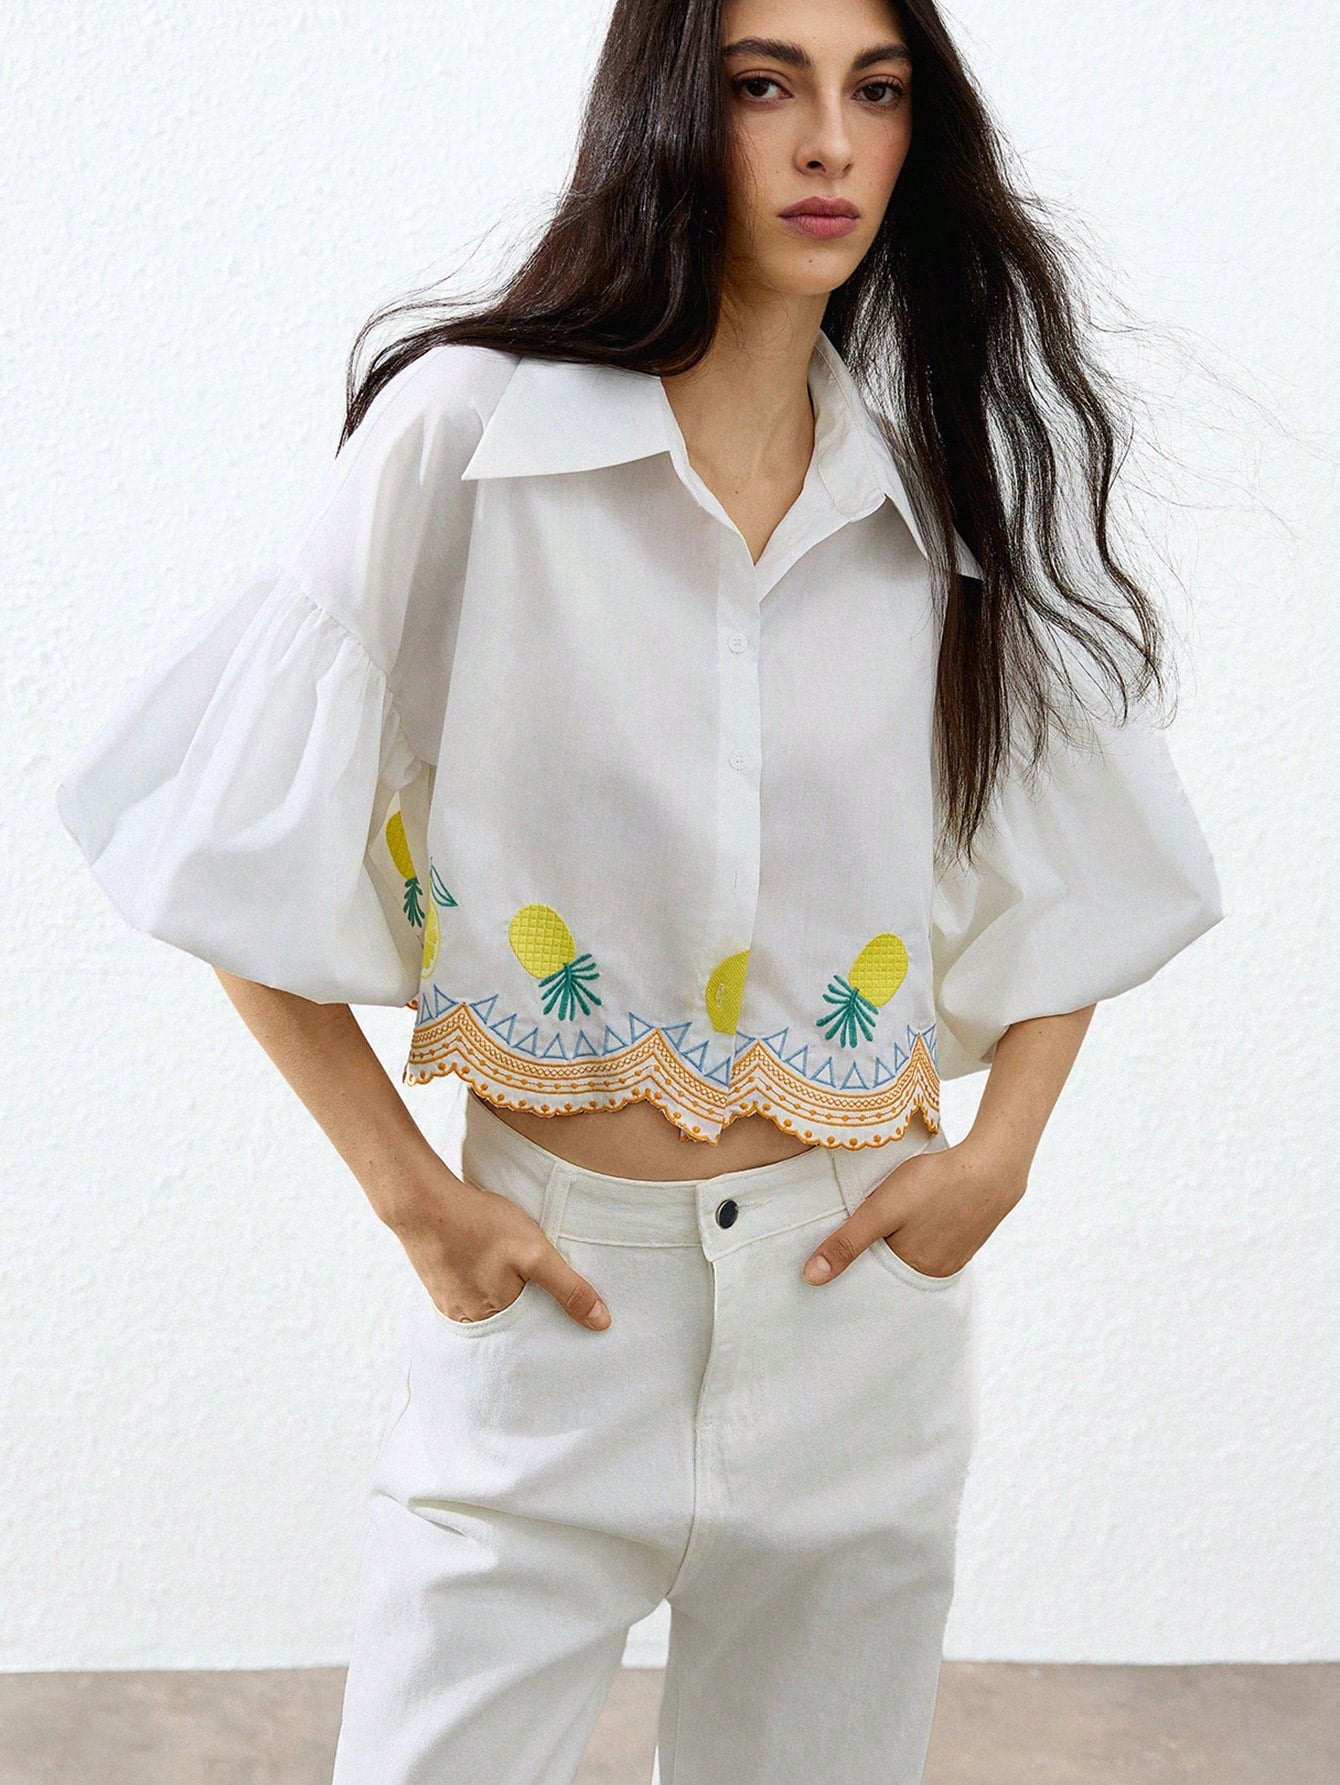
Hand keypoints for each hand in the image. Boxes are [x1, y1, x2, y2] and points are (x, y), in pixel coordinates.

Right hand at [386, 1163, 610, 1329]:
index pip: (534, 1339)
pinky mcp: (440, 1287)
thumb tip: (602, 1323)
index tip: (571, 1323)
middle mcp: (470, 1321)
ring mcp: (450, 1306)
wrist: (422, 1202)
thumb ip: (568, 1288)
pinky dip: (485, 1289)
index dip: (553, 1329)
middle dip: (530, 1317)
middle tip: (544, 1295)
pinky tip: (490, 1269)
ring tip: (517, 1280)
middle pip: (511, 1329)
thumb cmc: (480, 1224)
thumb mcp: (535, 1252)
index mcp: (496, 1320)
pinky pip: (471, 1298)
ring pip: (491, 1312)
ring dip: (507, 1301)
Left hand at [802, 1134, 1028, 1284]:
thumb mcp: (881, 1210)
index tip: (837, 1255)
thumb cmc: (934, 1184)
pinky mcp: (967, 1238)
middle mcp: (936, 1272)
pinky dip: (921, 1234)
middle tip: (861, 1234)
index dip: (853, 1267)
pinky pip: (935, 1244)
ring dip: (899, 1243)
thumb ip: (846, 1243)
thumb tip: (810, 1279)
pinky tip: (918, 1215)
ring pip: (915, 1254)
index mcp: (912, 1271)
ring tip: (889, 1223)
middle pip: (893, 1269)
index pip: (871, 1281)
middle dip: (875, 1257)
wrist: (993, 1165)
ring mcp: (956, 1256)